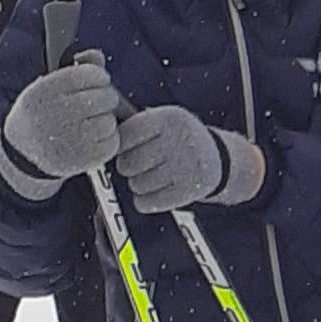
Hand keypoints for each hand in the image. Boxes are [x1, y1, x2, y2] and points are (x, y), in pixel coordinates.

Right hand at [0, 55, 120, 187]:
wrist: (22, 155)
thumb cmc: (40, 115)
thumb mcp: (47, 87)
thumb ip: (75, 68)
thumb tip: (98, 56)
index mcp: (46, 91)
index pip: (91, 74)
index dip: (97, 77)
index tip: (93, 84)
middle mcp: (58, 113)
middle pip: (106, 96)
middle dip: (104, 99)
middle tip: (91, 107)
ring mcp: (72, 138)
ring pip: (110, 120)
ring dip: (104, 121)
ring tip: (86, 125)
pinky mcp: (85, 158)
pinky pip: (112, 141)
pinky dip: (106, 141)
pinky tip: (89, 141)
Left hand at [113, 102, 261, 213]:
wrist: (221, 159)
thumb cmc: (183, 139)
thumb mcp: (166, 120)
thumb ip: (136, 125)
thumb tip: (99, 132)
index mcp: (170, 118)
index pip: (125, 135)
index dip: (121, 146)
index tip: (128, 148)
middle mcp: (178, 141)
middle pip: (129, 163)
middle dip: (129, 167)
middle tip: (141, 165)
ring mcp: (185, 168)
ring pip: (136, 185)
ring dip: (139, 184)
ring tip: (153, 176)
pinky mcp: (187, 192)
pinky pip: (147, 203)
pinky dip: (146, 201)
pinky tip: (156, 192)